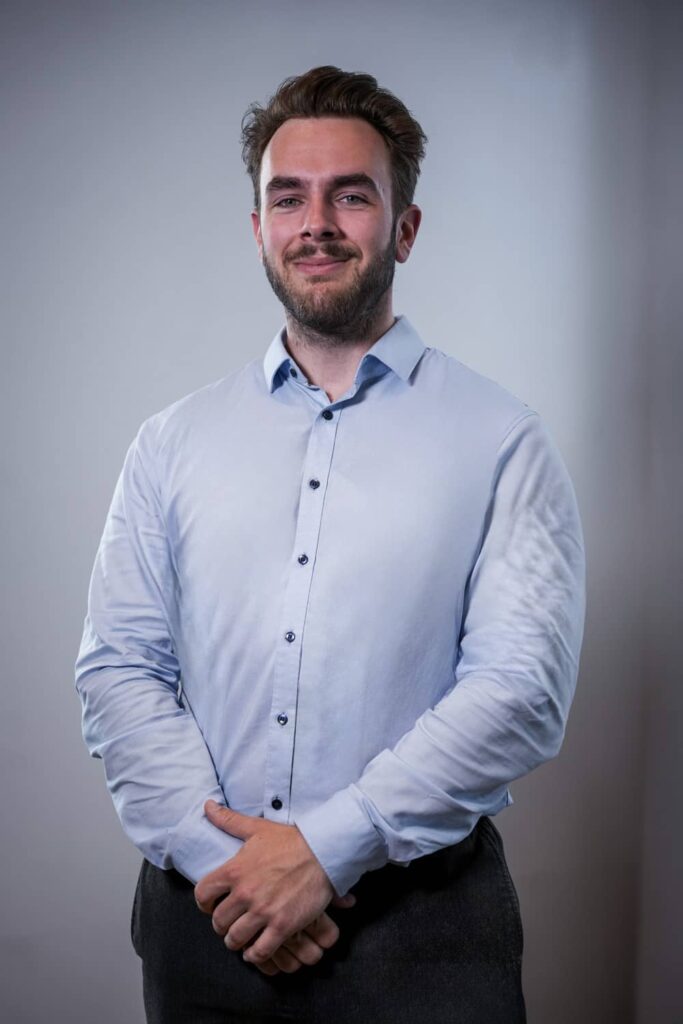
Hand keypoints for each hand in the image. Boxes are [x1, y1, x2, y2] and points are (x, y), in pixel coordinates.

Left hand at [195, 801, 353, 972]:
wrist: (323, 852)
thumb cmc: (290, 840)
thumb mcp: (257, 828)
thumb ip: (228, 820)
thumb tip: (207, 806)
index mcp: (235, 870)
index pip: (202, 894)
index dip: (204, 903)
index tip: (211, 905)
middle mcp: (245, 893)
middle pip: (218, 921)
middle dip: (221, 924)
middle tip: (230, 923)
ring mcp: (263, 911)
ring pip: (235, 939)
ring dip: (236, 941)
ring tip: (241, 938)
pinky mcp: (282, 925)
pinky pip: (260, 951)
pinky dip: (255, 955)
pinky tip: (256, 950)